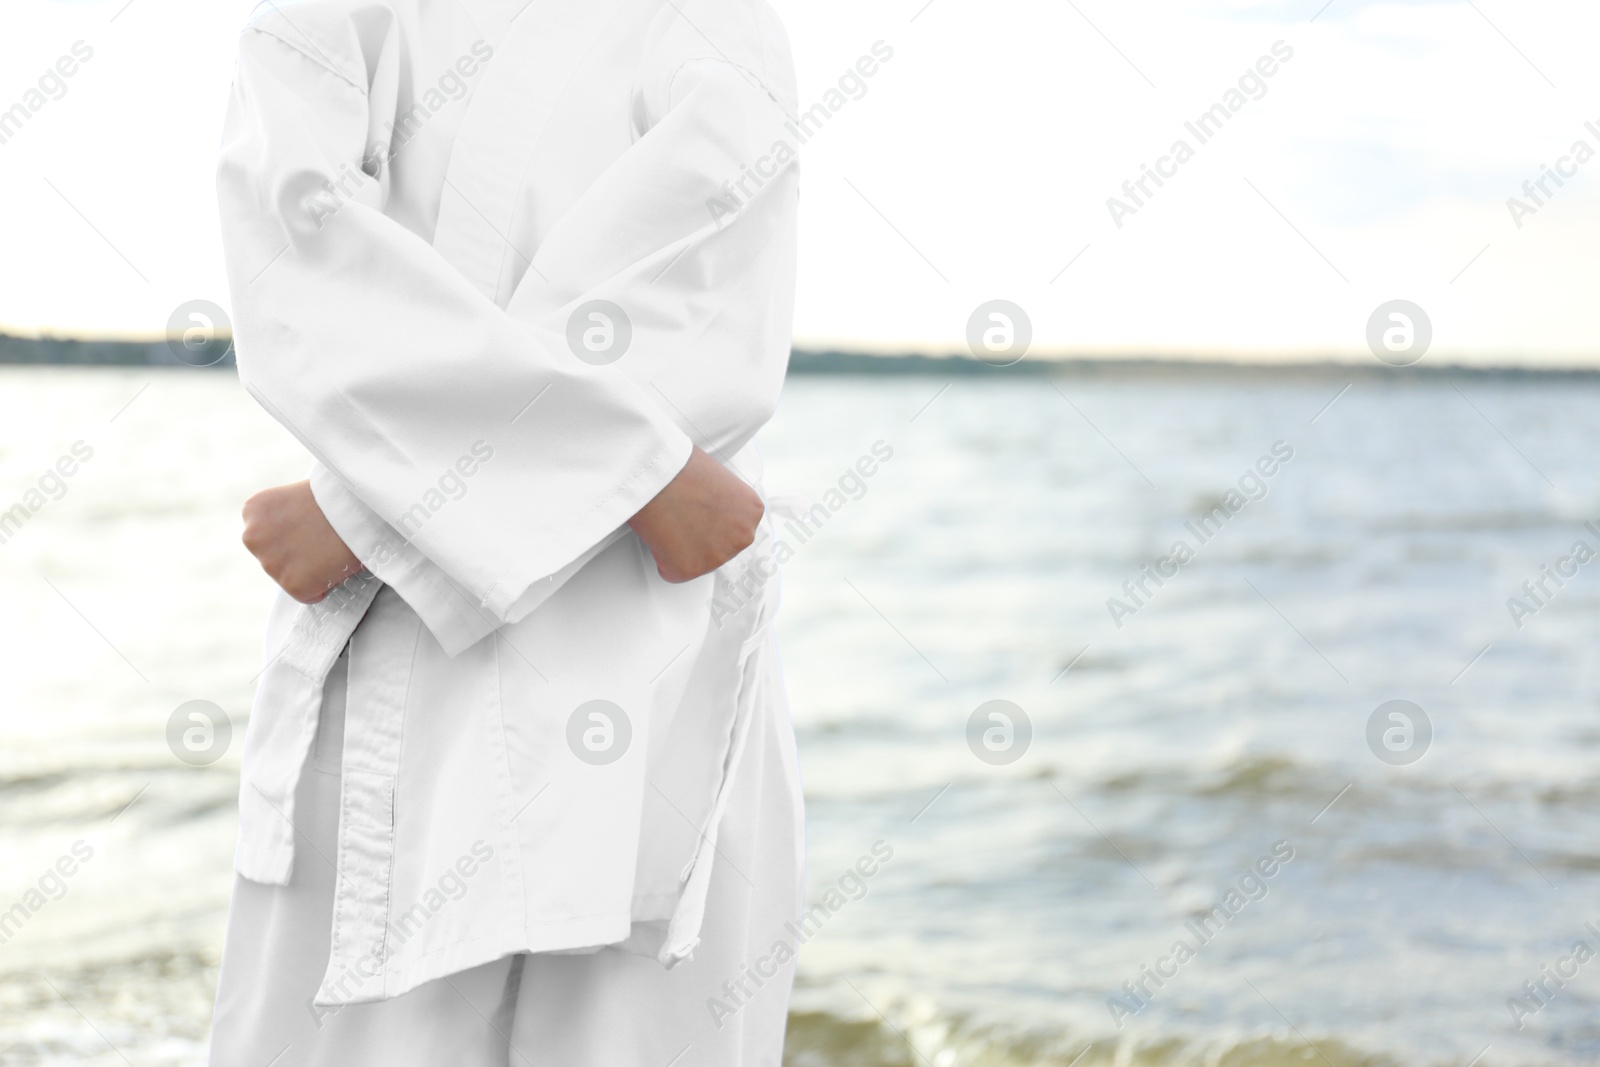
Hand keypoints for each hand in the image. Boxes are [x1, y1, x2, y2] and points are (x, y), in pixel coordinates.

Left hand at [241, 480, 363, 602]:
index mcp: (252, 510)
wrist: (360, 506)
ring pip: (290, 577)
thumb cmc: (340, 496)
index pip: (265, 536)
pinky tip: (335, 563)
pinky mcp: (292, 585)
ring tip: (331, 549)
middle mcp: (252, 536)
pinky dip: (324, 585)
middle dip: (297, 555)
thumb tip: (294, 538)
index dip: (293, 535)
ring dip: (310, 570)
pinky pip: (309, 594)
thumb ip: (286, 516)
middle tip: (323, 541)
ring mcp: (270, 563)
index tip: (311, 527)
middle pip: (274, 559)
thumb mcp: (298, 495)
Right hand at [628, 447, 762, 582]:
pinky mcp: (690, 571)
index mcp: (752, 511)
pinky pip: (672, 572)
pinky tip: (660, 534)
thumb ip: (723, 499)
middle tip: (682, 517)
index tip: (699, 512)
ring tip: (670, 521)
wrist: (657, 477)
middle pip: (720, 548)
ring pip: (697, 562)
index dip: (711, 521)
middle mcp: (742, 537)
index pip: (735, 528)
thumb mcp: (716, 476)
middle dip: (700, 537)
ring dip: (682, 548)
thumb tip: (711, 506)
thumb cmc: (679, 467)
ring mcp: (718, 557)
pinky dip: (662, 558)